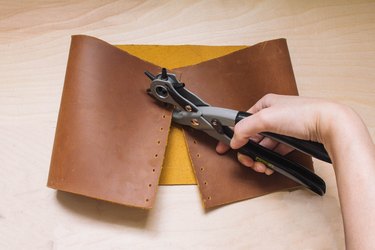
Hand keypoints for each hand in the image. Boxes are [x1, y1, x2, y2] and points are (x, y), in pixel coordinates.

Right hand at [216, 94, 337, 174]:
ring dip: (259, 157)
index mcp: (265, 105)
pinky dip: (271, 159)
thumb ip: (245, 128)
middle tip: (248, 161)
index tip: (224, 148)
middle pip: (252, 136)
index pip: (242, 121)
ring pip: (264, 146)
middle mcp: (273, 115)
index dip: (232, 135)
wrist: (329, 123)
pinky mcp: (293, 139)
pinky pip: (276, 151)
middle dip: (248, 151)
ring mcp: (283, 128)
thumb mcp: (266, 118)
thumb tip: (234, 139)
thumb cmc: (302, 114)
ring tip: (261, 166)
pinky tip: (270, 165)